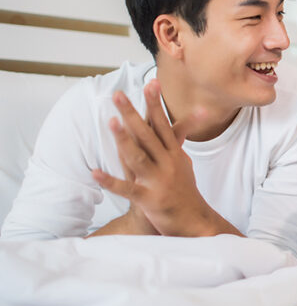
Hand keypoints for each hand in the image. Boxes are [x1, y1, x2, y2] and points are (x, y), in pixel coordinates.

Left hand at [92, 79, 212, 236]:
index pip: (163, 123)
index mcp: (174, 154)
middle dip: (132, 113)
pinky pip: (127, 189)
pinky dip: (110, 181)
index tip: (150, 83)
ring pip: (138, 156)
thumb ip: (178, 141)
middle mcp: (168, 163)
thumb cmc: (184, 191)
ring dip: (123, 139)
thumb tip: (188, 119)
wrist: (193, 222)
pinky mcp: (149, 199)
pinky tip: (95, 172)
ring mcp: (158, 180)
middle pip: (148, 134)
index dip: (155, 104)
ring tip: (111, 121)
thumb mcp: (184, 162)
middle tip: (118, 95)